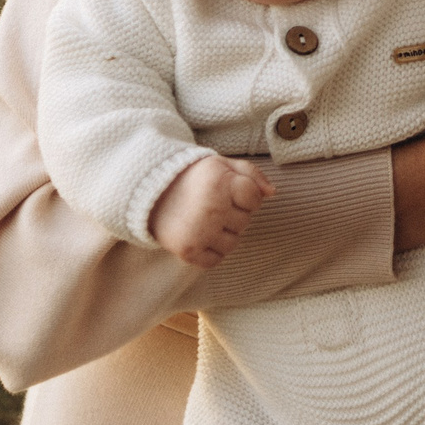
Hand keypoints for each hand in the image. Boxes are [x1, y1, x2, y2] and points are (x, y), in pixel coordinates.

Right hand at [147, 153, 270, 268]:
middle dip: (234, 213)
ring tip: (206, 220)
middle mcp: (212, 208)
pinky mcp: (188, 251)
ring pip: (233, 243)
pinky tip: (200, 235)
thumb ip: (252, 174)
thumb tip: (272, 193)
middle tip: (212, 204)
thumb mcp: (222, 164)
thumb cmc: (193, 177)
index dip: (244, 195)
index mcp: (221, 183)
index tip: (227, 191)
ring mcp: (199, 232)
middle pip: (245, 222)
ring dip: (224, 234)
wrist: (151, 193)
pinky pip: (216, 260)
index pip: (255, 199)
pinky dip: (211, 251)